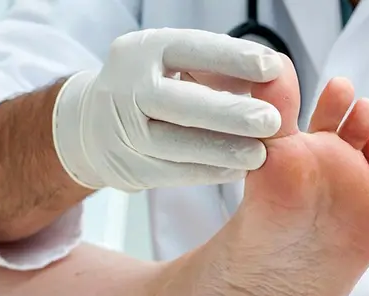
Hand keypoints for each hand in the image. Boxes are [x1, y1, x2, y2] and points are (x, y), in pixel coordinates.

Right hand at [53, 28, 282, 190]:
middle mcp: (126, 87)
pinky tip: (237, 171)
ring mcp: (122, 131)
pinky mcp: (129, 167)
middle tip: (271, 121)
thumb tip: (274, 77)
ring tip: (259, 154)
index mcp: (142, 50)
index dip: (232, 58)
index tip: (273, 69)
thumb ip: (218, 69)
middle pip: (179, 102)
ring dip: (221, 150)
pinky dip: (208, 172)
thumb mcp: (174, 65)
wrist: (94, 127)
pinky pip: (173, 173)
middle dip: (229, 113)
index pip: (190, 49)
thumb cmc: (153, 88)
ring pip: (174, 143)